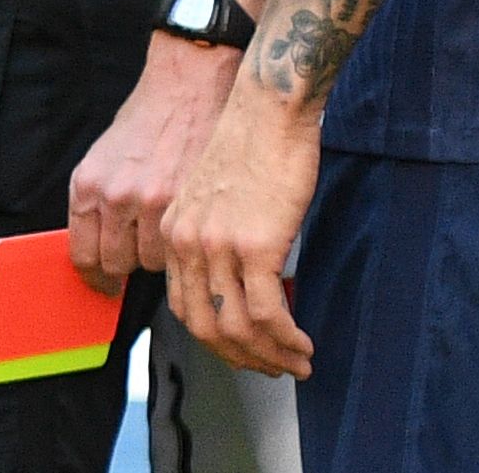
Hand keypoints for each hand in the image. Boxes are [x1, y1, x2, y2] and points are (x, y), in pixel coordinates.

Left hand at [68, 31, 240, 284]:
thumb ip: (100, 202)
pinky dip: (180, 243)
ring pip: (150, 263)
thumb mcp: (105, 157)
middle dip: (127, 263)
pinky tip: (184, 218)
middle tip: (141, 246)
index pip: (81, 256)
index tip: (103, 286)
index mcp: (87, 185)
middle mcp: (113, 196)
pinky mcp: (184, 203)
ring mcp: (149, 202)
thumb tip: (99, 247)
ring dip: (158, 252)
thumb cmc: (147, 119)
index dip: (94, 277)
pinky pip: (177, 249)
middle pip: (114, 264)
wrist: (187, 84)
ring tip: (166, 221)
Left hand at [163, 75, 319, 378]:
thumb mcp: (217, 195)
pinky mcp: (255, 245)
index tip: (243, 351)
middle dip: (240, 359)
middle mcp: (188, 243)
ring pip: (236, 328)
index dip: (215, 339)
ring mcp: (219, 246)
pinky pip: (266, 313)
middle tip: (272, 369)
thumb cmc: (253, 143)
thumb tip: (241, 282)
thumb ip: (218, 237)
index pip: (183, 306)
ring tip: (296, 363)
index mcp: (175, 231)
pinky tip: (303, 344)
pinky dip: (286, 339)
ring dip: (269, 357)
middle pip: (204, 327)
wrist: (269, 107)